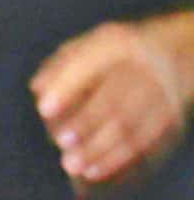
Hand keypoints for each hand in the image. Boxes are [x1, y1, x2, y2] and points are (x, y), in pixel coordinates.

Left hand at [40, 18, 190, 184]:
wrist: (177, 56)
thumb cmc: (121, 54)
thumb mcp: (88, 46)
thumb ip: (60, 66)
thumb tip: (39, 91)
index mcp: (116, 45)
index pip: (88, 66)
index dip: (66, 89)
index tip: (44, 109)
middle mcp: (144, 69)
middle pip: (115, 101)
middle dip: (86, 125)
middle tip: (62, 143)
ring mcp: (163, 97)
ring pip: (134, 129)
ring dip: (104, 152)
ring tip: (79, 167)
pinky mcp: (172, 122)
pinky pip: (149, 146)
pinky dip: (123, 162)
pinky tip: (100, 171)